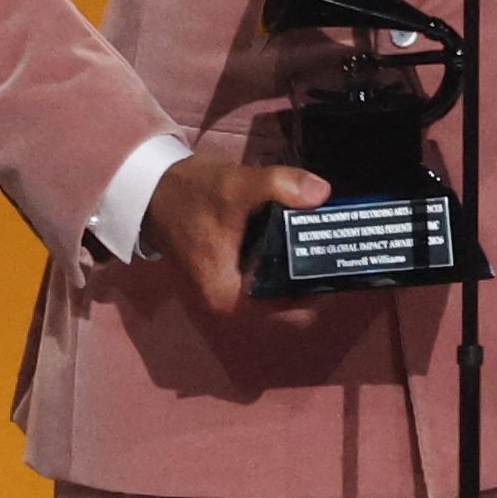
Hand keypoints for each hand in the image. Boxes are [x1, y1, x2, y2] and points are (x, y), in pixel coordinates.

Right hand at [141, 152, 332, 315]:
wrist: (153, 188)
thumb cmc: (190, 195)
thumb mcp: (234, 187)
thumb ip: (278, 186)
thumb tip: (322, 193)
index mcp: (230, 299)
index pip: (291, 311)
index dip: (320, 291)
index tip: (343, 265)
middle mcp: (230, 303)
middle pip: (289, 299)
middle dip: (315, 274)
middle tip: (344, 246)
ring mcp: (231, 288)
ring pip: (280, 284)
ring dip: (303, 264)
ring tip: (332, 239)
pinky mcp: (232, 270)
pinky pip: (270, 270)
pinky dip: (287, 255)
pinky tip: (306, 233)